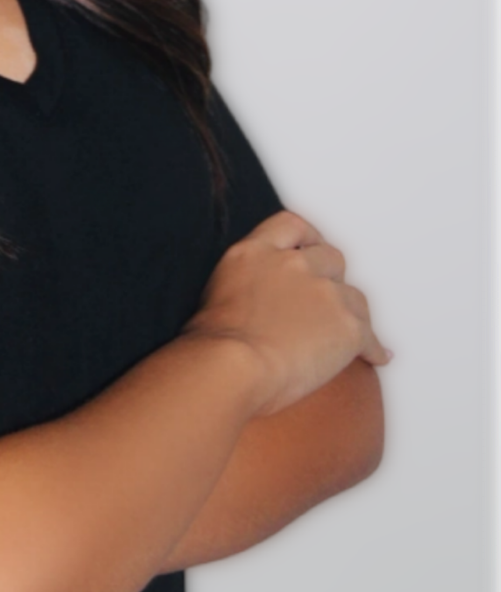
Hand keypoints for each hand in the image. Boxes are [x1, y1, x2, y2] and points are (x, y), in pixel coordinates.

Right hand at [183, 209, 392, 418]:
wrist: (231, 366)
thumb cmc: (212, 345)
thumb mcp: (219, 292)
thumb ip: (247, 283)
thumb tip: (257, 305)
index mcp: (256, 253)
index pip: (292, 225)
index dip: (308, 237)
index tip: (313, 248)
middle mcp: (293, 264)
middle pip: (331, 258)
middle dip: (332, 280)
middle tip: (327, 304)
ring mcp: (324, 293)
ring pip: (354, 297)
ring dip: (351, 314)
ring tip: (348, 336)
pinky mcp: (348, 327)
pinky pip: (370, 337)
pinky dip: (374, 348)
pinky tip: (378, 357)